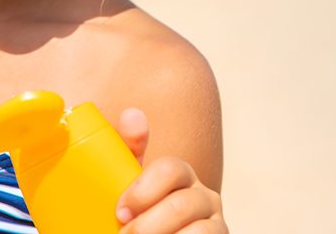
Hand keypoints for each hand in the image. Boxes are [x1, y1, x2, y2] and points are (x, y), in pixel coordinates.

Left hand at [115, 109, 227, 233]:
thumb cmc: (135, 218)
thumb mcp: (126, 188)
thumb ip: (127, 153)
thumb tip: (132, 114)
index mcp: (178, 175)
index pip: (170, 170)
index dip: (142, 192)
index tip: (120, 211)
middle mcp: (202, 195)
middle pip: (181, 205)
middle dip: (147, 225)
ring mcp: (214, 220)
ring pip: (197, 230)